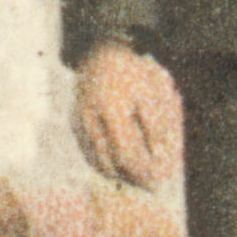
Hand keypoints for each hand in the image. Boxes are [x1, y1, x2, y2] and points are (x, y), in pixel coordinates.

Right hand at [74, 42, 183, 191]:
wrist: (101, 50)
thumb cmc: (133, 70)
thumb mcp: (152, 92)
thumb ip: (157, 124)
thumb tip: (162, 154)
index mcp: (112, 111)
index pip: (128, 154)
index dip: (144, 171)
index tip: (160, 180)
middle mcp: (91, 121)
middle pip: (111, 163)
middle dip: (132, 177)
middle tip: (151, 186)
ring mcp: (79, 123)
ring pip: (97, 161)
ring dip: (118, 174)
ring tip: (138, 179)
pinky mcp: (74, 123)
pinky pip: (88, 152)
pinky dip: (103, 163)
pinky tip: (118, 167)